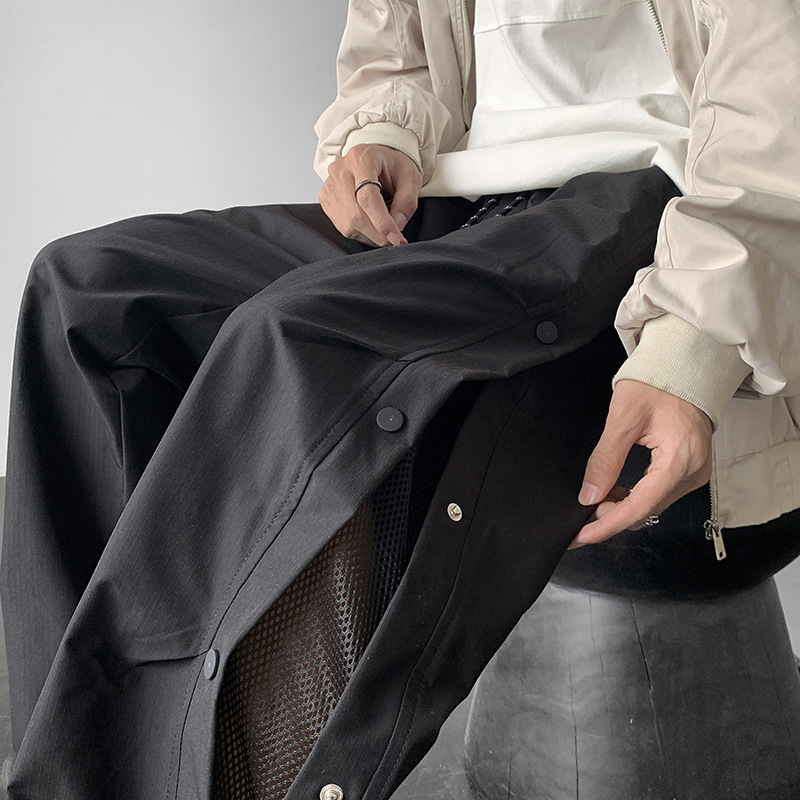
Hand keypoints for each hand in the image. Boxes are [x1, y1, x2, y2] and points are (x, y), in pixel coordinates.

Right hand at [319, 144, 421, 246]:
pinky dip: (361, 233)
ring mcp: (330, 186)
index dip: (382, 222)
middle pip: (355, 214)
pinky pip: (343, 226)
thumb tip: (396, 227)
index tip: (396, 237)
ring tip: (385, 229)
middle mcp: (340, 171)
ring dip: (370, 235)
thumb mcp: (410, 178)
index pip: (367, 197)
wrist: (377, 159)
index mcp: (361, 159)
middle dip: (377, 234)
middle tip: (395, 239)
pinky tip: (372, 225)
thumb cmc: (392, 166)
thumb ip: (406, 202)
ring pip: (348, 224)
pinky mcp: (326, 199)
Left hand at [570, 379, 712, 547]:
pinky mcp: (689, 469)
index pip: (639, 507)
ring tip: (594, 501)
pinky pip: (658, 494)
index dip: (607, 525)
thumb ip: (605, 459)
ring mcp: (693, 472)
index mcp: (679, 459)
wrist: (682, 368)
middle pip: (646, 511)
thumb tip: (589, 495)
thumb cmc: (657, 384)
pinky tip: (615, 491)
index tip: (582, 536)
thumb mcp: (623, 418)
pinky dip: (634, 497)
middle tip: (580, 519)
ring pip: (652, 506)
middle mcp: (692, 472)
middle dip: (610, 518)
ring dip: (622, 508)